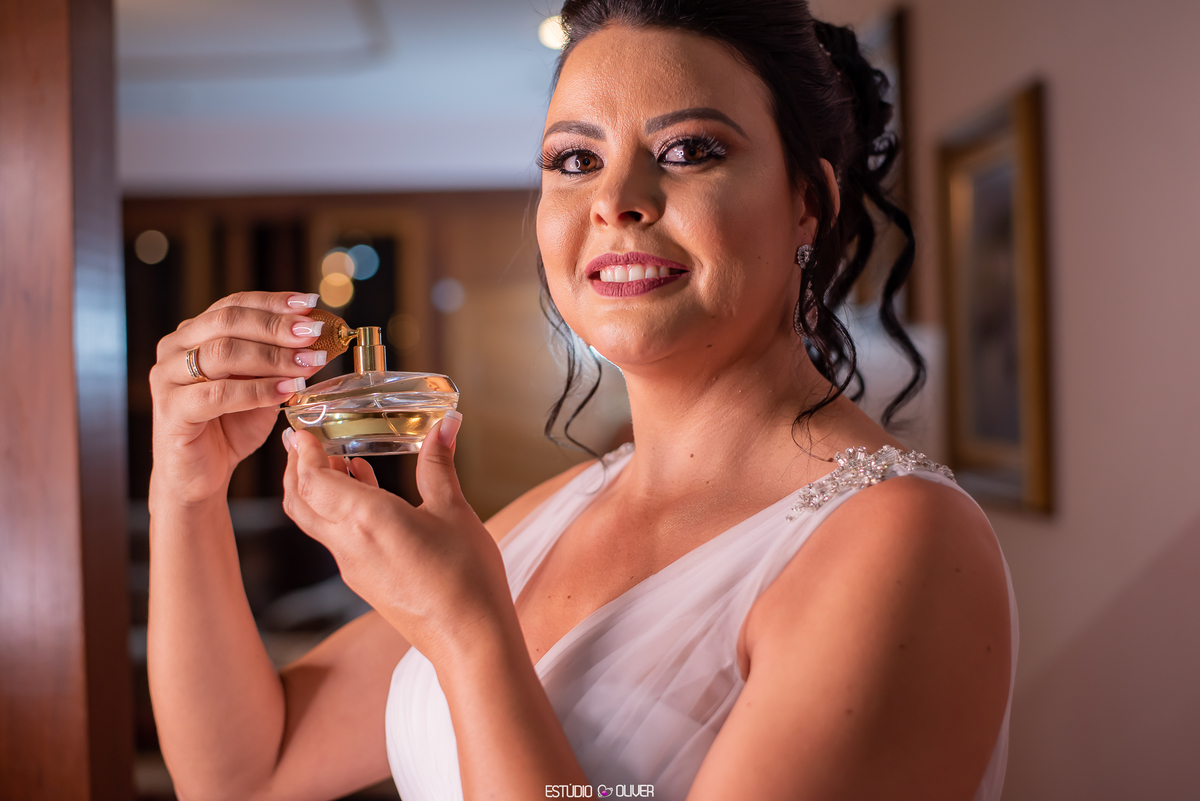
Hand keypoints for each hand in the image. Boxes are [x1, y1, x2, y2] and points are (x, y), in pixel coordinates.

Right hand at [149, 291, 329, 504]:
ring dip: (273, 357)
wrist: (201, 476)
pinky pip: (218, 393)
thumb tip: (319, 344)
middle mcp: (175, 348)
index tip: (310, 304)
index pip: (234, 304)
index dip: (274, 302)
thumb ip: (282, 365)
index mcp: (194, 334)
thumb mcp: (263, 388)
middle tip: (313, 334)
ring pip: (223, 353)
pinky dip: (258, 390)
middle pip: (228, 321)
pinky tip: (287, 391)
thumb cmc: (230, 427)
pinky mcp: (170, 410)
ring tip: (308, 364)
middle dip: (276, 326)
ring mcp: (167, 378)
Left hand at [281, 413, 513, 661]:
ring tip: (336, 460)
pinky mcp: (363, 580)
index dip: (303, 452)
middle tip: (307, 442)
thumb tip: (445, 424)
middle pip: (300, 501)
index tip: (304, 430)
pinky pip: (336, 537)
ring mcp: (352, 566)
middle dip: (296, 468)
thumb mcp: (453, 511)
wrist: (469, 639)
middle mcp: (348, 543)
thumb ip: (439, 465)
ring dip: (315, 489)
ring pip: (314, 521)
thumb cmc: (465, 577)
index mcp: (366, 519)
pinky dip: (337, 510)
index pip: (312, 479)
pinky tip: (365, 493)